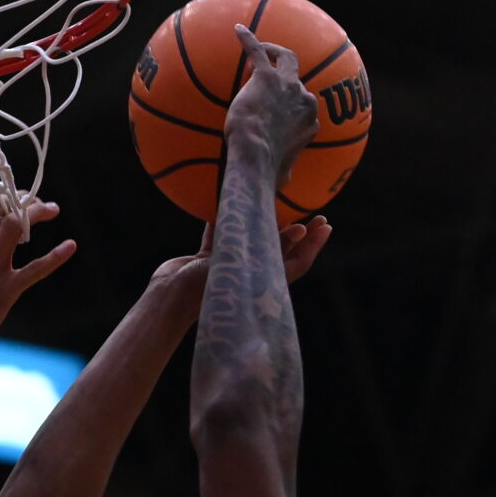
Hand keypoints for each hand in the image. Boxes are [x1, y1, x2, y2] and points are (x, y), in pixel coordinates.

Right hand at [147, 217, 333, 301]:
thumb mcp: (242, 266)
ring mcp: (227, 265)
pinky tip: (228, 198)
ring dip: (264, 221)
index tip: (325, 225)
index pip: (297, 262)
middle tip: (315, 214)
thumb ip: (269, 248)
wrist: (170, 298)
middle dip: (298, 232)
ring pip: (251, 238)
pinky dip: (225, 216)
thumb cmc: (206, 288)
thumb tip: (301, 229)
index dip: (313, 245)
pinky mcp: (206, 259)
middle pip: (280, 249)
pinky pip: (219, 232)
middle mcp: (248, 273)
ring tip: (276, 202)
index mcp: (261, 280)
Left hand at [223, 25, 318, 170]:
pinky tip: (237, 30)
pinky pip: (257, 51)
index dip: (289, 104)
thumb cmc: (266, 169)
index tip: (275, 106)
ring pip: (286, 57)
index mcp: (308, 121)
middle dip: (288, 74)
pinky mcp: (266, 77)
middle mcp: (303, 99)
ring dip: (274, 51)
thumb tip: (282, 183)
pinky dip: (248, 40)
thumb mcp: (281, 174)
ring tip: (261, 47)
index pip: (303, 106)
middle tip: (273, 71)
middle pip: (299, 78)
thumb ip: (283, 171)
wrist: (256, 156)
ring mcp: (287, 86)